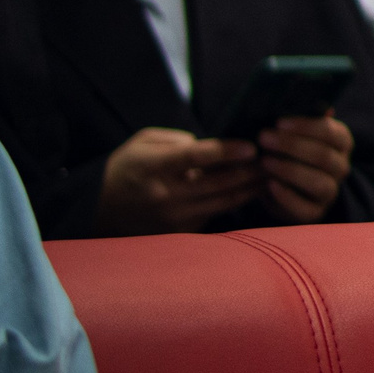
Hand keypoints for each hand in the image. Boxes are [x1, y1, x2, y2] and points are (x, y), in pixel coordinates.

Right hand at [96, 128, 260, 235]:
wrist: (98, 208)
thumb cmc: (127, 168)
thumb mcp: (143, 142)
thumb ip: (177, 140)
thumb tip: (210, 146)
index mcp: (154, 168)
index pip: (195, 158)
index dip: (225, 151)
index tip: (250, 146)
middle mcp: (165, 195)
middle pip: (217, 183)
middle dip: (250, 172)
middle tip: (275, 159)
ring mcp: (173, 217)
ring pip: (223, 202)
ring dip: (251, 189)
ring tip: (273, 175)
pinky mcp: (179, 232)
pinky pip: (215, 215)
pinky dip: (236, 203)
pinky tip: (254, 192)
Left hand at [257, 112, 354, 223]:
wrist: (285, 187)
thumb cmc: (289, 152)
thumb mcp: (295, 133)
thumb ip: (297, 119)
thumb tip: (300, 98)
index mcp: (341, 142)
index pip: (332, 132)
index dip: (306, 127)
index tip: (279, 122)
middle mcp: (341, 167)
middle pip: (324, 156)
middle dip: (292, 146)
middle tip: (264, 137)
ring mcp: (330, 192)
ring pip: (319, 182)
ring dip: (290, 170)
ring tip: (264, 161)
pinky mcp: (314, 213)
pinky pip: (305, 207)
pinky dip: (287, 196)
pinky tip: (269, 185)